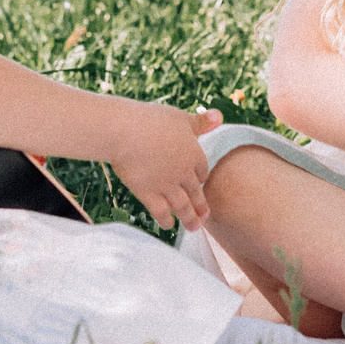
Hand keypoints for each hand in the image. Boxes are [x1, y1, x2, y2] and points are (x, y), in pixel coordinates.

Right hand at [107, 103, 222, 231]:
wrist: (125, 131)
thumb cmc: (150, 119)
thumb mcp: (180, 117)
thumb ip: (200, 122)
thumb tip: (219, 116)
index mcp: (193, 153)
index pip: (202, 170)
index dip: (201, 178)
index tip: (200, 184)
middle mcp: (183, 172)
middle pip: (196, 192)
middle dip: (201, 205)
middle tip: (205, 217)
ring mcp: (166, 185)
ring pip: (183, 206)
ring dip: (189, 218)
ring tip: (194, 227)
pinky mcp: (148, 193)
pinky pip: (161, 211)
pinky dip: (166, 220)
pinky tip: (168, 225)